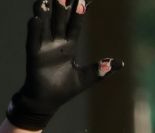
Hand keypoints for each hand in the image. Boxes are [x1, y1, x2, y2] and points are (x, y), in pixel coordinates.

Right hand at [7, 0, 123, 131]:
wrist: (46, 101)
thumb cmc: (65, 89)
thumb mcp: (86, 78)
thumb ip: (101, 70)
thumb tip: (121, 64)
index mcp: (69, 46)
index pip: (75, 25)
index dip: (80, 12)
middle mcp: (56, 43)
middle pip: (60, 20)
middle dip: (63, 6)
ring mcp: (44, 47)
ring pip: (45, 25)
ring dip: (45, 12)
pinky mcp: (34, 55)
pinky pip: (34, 40)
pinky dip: (35, 30)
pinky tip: (35, 19)